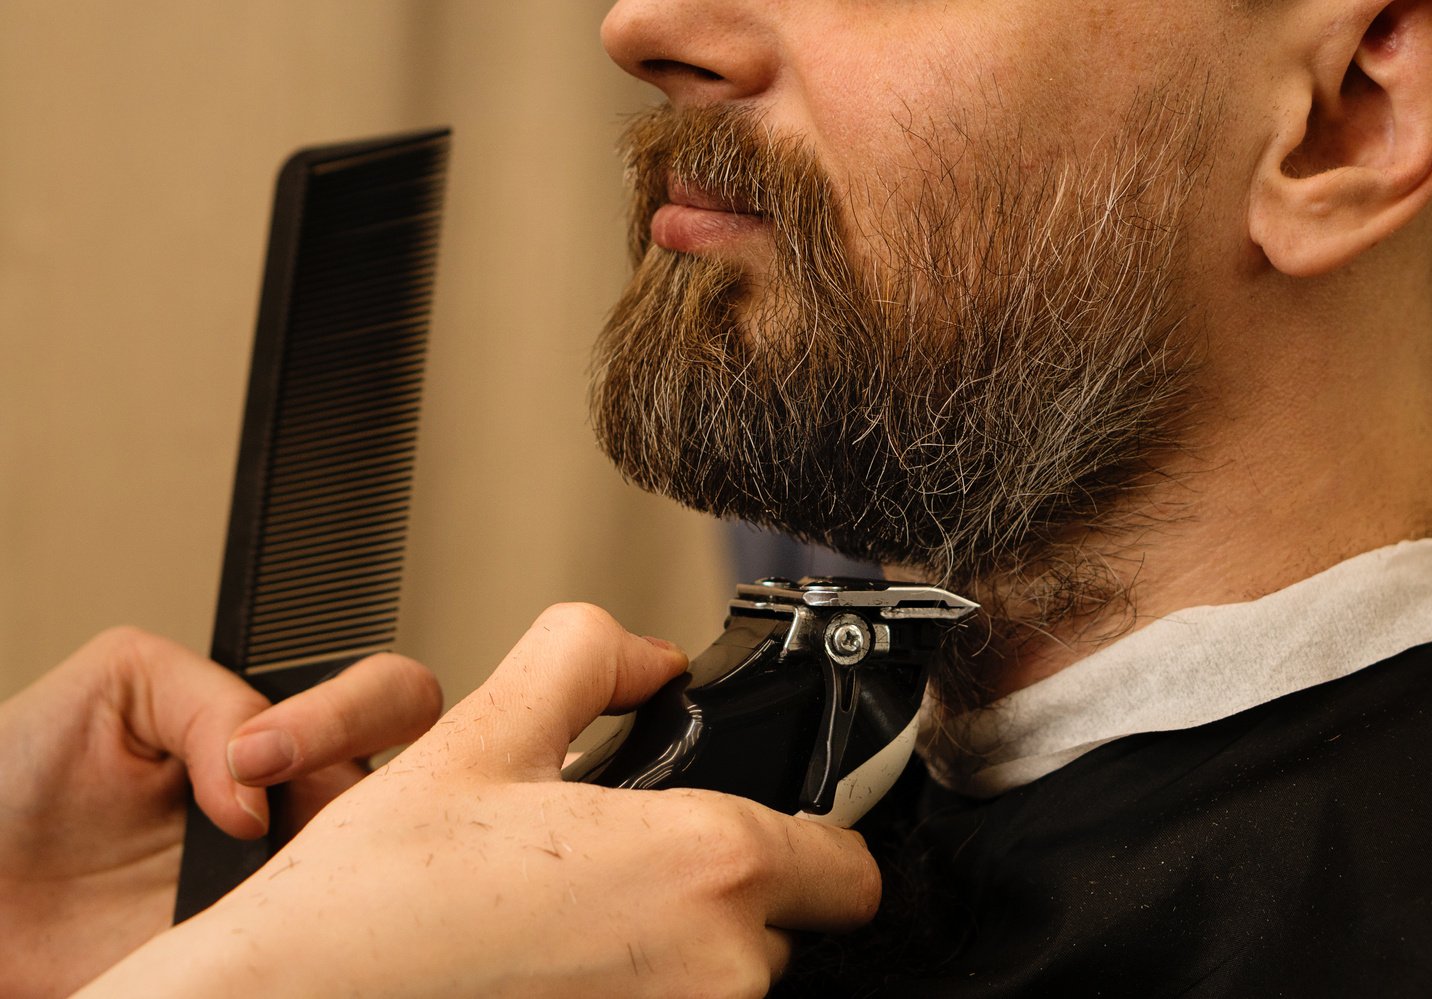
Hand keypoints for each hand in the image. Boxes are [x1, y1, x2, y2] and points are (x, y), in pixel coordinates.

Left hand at [0, 626, 441, 997]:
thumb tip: (262, 789)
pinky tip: (223, 944)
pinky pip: (315, 963)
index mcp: (293, 740)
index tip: (259, 754)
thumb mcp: (121, 684)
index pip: (390, 701)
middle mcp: (309, 819)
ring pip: (373, 890)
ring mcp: (289, 900)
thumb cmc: (26, 781)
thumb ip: (213, 701)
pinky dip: (291, 955)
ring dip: (325, 881)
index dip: (347, 717)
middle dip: (353, 800)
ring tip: (227, 893)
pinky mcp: (261, 968)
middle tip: (251, 826)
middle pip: (412, 798)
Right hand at [84, 604, 881, 998]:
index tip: (772, 834)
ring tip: (564, 926)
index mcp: (705, 866)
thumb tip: (643, 656)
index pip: (848, 867)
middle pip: (779, 928)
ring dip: (669, 956)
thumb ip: (582, 660)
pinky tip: (551, 973)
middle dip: (714, 898)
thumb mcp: (480, 738)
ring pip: (723, 984)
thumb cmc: (373, 910)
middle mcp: (719, 971)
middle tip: (611, 874)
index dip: (812, 841)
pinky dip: (631, 993)